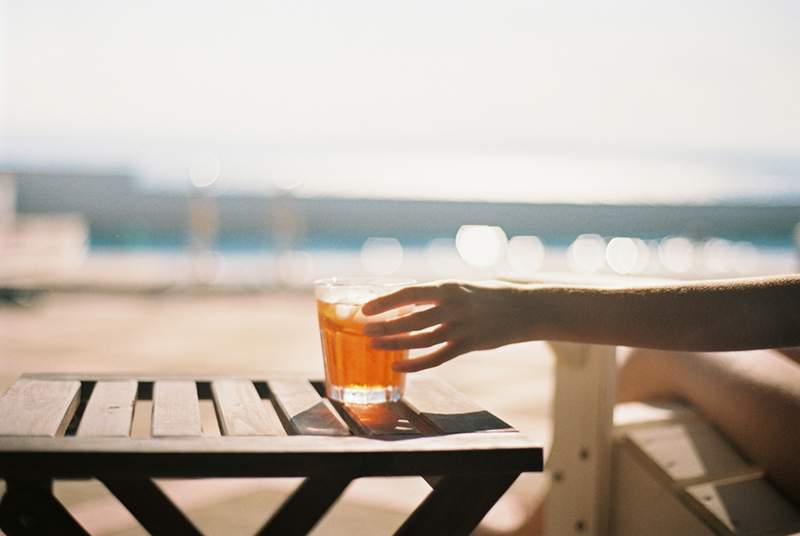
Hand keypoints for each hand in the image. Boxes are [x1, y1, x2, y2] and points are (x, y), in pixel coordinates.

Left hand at [362, 281, 528, 371]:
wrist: (524, 307)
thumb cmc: (487, 295)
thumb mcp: (461, 287)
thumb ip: (435, 296)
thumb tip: (403, 303)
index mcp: (449, 287)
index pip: (410, 294)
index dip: (386, 302)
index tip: (366, 308)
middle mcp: (453, 307)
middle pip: (412, 320)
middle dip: (385, 327)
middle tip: (362, 330)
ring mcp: (462, 328)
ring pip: (421, 340)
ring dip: (395, 344)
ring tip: (374, 346)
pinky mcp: (469, 345)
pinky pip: (436, 358)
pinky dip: (415, 364)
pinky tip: (397, 365)